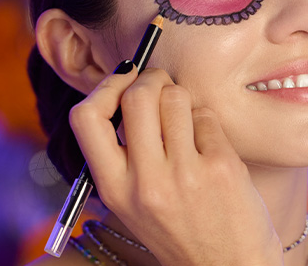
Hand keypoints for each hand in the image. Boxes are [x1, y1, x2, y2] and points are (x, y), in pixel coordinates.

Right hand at [69, 65, 283, 265]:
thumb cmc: (179, 228)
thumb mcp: (132, 201)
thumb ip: (122, 153)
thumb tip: (127, 86)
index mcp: (113, 189)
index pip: (85, 117)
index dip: (105, 88)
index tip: (123, 84)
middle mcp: (145, 182)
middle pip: (137, 95)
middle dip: (151, 79)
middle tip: (161, 87)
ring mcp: (184, 174)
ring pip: (175, 97)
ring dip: (181, 99)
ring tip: (186, 120)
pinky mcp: (221, 167)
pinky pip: (206, 115)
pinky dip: (206, 121)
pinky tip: (208, 145)